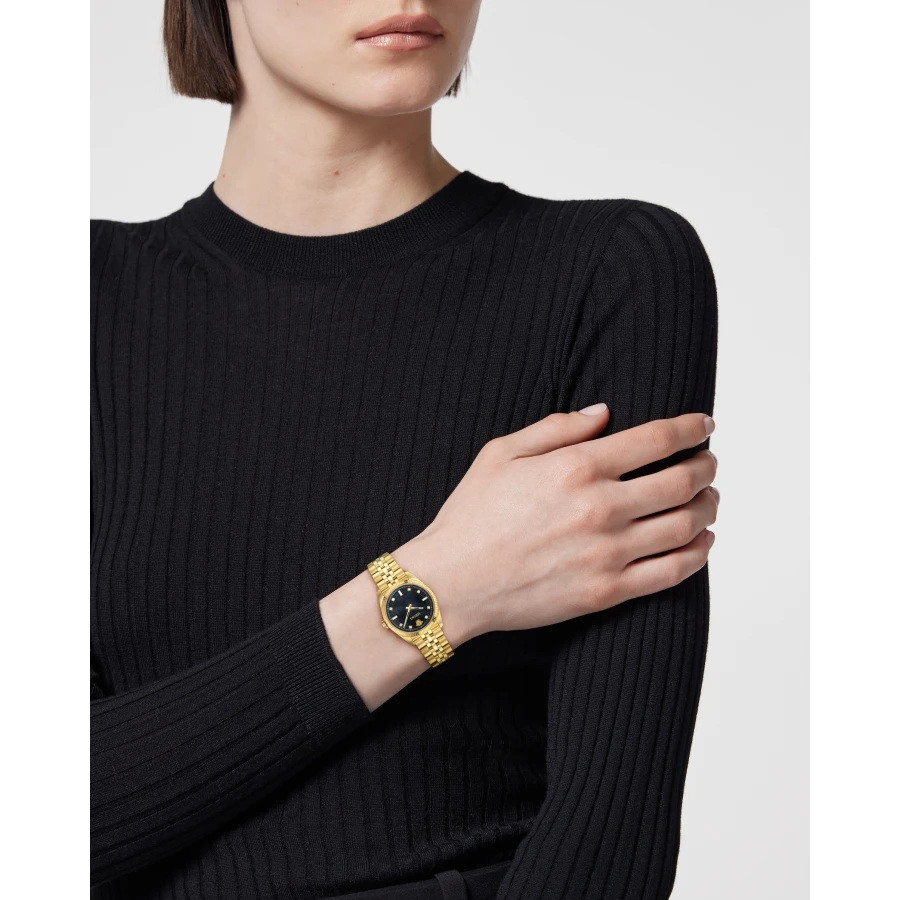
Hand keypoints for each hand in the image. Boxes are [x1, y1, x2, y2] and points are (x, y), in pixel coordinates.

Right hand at [395, 405, 717, 639]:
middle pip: (683, 481)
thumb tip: (604, 413)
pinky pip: (672, 572)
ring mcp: (607, 554)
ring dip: (708, 507)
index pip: (657, 439)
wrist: (452, 583)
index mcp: (576, 467)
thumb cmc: (471, 516)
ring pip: (686, 526)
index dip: (691, 428)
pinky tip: (702, 541)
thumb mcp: (501, 453)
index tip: (704, 424)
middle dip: (706, 466)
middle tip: (708, 462)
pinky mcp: (606, 592)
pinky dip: (698, 554)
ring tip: (709, 499)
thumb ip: (557, 427)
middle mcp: (600, 508)